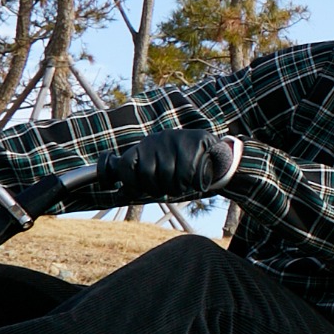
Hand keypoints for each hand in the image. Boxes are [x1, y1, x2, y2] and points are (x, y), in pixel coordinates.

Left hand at [92, 128, 242, 204]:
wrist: (213, 153)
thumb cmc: (180, 165)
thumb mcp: (157, 167)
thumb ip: (140, 178)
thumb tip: (120, 194)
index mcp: (144, 146)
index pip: (125, 165)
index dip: (129, 183)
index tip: (136, 191)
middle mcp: (156, 140)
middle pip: (147, 174)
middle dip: (156, 189)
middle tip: (165, 190)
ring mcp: (175, 139)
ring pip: (167, 176)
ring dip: (175, 188)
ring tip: (180, 186)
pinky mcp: (194, 141)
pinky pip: (186, 173)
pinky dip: (189, 183)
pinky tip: (192, 181)